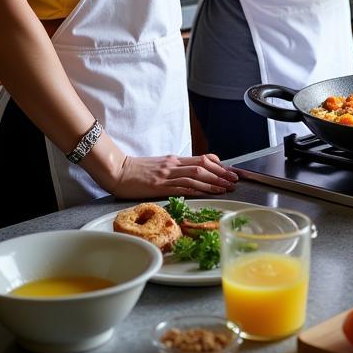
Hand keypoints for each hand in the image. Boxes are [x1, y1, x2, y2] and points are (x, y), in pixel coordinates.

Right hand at [105, 152, 238, 199]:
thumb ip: (175, 169)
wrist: (117, 170)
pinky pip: (182, 187)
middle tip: (235, 179)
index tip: (231, 171)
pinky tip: (208, 193)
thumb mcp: (160, 165)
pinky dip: (198, 189)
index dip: (219, 165)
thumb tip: (192, 174)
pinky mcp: (159, 186)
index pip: (202, 159)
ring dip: (214, 181)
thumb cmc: (137, 170)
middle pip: (203, 166)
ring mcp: (167, 175)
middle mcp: (173, 164)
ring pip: (196, 175)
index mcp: (174, 160)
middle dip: (221, 172)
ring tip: (227, 187)